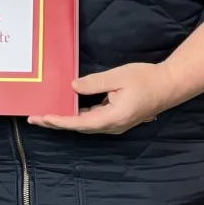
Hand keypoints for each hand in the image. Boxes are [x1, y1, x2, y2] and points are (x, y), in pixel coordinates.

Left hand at [30, 63, 183, 134]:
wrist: (169, 86)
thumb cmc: (146, 79)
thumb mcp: (118, 77)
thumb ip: (94, 83)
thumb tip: (73, 87)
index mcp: (112, 118)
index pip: (79, 122)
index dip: (58, 121)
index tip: (42, 118)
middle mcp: (112, 126)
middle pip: (79, 127)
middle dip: (56, 122)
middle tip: (34, 117)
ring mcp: (115, 124)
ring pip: (85, 124)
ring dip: (65, 120)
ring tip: (45, 114)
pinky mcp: (117, 119)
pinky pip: (93, 119)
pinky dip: (78, 115)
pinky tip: (67, 107)